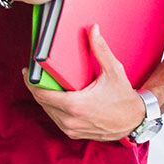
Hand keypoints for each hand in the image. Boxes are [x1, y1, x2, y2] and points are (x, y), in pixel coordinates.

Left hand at [26, 27, 148, 141]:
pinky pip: (56, 119)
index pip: (42, 94)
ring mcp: (71, 129)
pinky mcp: (74, 134)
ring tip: (43, 84)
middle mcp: (70, 120)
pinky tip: (55, 96)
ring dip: (44, 98)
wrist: (135, 120)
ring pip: (48, 112)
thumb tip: (93, 29)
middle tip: (34, 74)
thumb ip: (100, 49)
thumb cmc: (124, 97)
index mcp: (76, 105)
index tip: (28, 71)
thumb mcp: (113, 70)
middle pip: (42, 102)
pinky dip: (53, 108)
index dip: (31, 82)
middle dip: (36, 88)